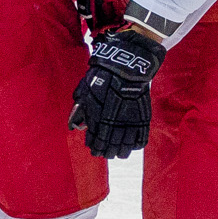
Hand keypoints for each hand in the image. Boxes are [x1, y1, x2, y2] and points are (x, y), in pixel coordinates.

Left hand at [68, 27, 165, 158]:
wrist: (126, 65)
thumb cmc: (102, 75)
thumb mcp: (85, 90)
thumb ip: (80, 109)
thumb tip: (75, 125)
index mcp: (98, 117)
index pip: (97, 139)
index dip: (96, 146)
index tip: (95, 149)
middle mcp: (114, 122)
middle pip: (111, 145)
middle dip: (108, 151)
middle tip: (107, 154)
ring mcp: (129, 120)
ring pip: (126, 143)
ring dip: (122, 151)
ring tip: (120, 154)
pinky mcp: (142, 115)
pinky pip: (141, 135)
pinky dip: (137, 143)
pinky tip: (134, 146)